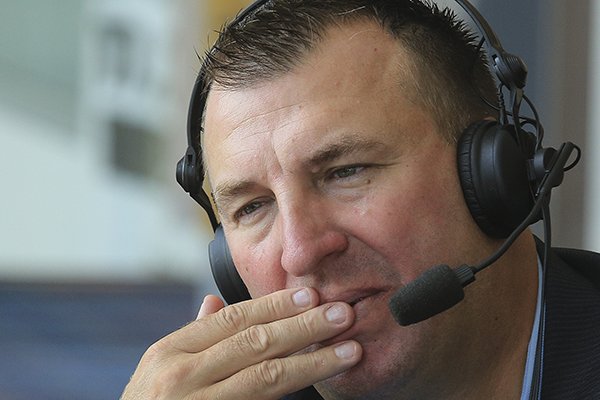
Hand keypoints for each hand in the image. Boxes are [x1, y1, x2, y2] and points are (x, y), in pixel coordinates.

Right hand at [120, 288, 361, 399]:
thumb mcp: (157, 369)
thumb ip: (193, 336)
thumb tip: (214, 302)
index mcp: (170, 352)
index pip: (233, 319)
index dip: (276, 306)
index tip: (310, 294)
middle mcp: (183, 377)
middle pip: (256, 343)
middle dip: (304, 327)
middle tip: (341, 314)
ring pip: (266, 378)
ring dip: (312, 362)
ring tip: (348, 350)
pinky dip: (292, 392)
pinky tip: (317, 385)